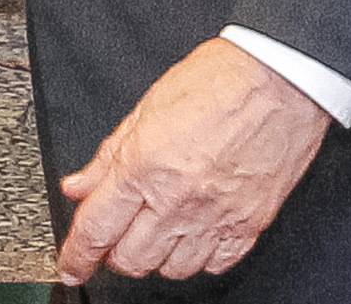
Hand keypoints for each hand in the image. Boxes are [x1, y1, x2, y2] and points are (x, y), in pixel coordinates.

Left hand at [55, 36, 330, 284]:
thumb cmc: (218, 82)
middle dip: (114, 255)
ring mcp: (214, 217)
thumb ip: (108, 156)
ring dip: (156, 257)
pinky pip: (214, 265)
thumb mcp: (146, 108)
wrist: (279, 81)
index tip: (70, 268)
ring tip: (156, 231)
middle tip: (116, 237)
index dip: (76, 257)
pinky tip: (193, 234)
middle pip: (130, 261)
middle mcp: (176, 199)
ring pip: (171, 270)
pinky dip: (198, 257)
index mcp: (143, 166)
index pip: (96, 229)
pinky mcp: (248, 226)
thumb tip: (79, 185)